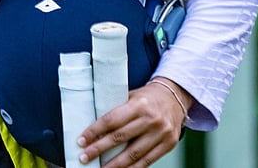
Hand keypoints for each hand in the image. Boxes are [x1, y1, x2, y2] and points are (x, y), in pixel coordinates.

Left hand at [75, 77, 189, 166]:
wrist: (175, 96)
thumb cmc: (148, 97)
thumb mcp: (131, 96)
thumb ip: (117, 110)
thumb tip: (93, 126)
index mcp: (139, 104)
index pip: (112, 120)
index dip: (95, 131)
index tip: (81, 140)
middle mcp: (151, 119)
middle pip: (120, 138)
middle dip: (99, 149)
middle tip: (84, 157)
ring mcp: (162, 133)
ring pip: (133, 154)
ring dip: (114, 165)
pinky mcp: (169, 144)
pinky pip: (147, 161)